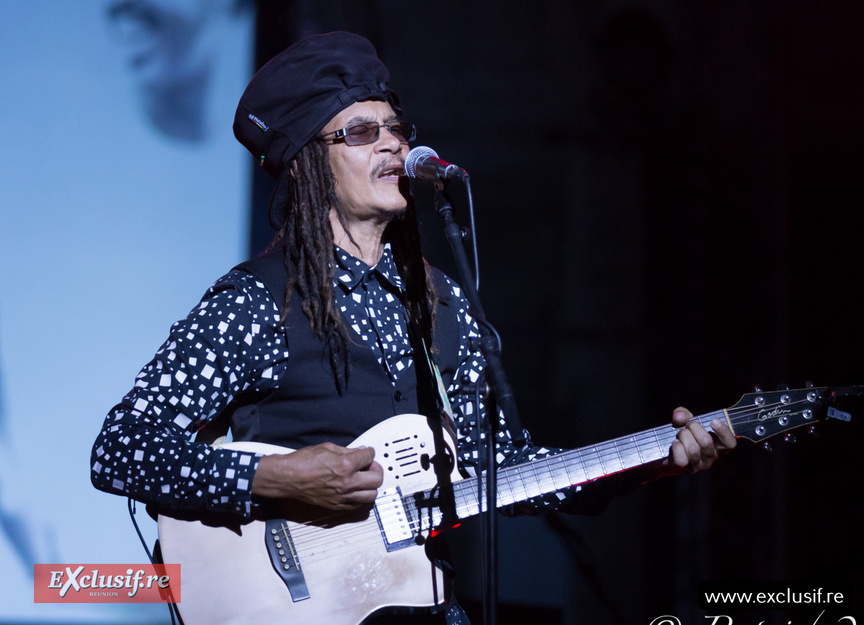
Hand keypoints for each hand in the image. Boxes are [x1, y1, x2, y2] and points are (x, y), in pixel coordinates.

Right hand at [251, 443, 382, 509]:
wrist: (288, 477)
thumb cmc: (303, 461)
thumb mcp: (327, 448)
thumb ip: (347, 450)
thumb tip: (360, 452)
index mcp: (346, 465)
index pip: (369, 457)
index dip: (370, 452)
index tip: (367, 452)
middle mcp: (347, 483)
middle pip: (377, 479)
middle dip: (376, 469)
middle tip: (369, 466)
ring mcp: (343, 496)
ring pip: (372, 495)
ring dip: (371, 486)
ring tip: (364, 479)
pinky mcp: (337, 505)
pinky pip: (358, 505)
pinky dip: (360, 497)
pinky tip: (355, 489)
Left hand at [663, 407, 736, 473]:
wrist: (665, 451)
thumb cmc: (682, 435)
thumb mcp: (685, 421)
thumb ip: (684, 414)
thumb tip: (680, 416)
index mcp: (717, 447)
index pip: (729, 444)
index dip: (724, 432)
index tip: (714, 421)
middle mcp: (710, 458)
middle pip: (706, 442)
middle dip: (693, 427)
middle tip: (687, 425)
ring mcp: (697, 465)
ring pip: (693, 449)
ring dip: (683, 435)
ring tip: (679, 434)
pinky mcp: (684, 469)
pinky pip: (682, 459)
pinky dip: (677, 447)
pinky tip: (675, 443)